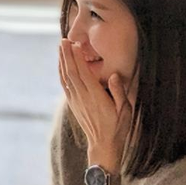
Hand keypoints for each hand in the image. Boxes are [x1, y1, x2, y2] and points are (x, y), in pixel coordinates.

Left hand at [58, 39, 130, 170]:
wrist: (103, 145)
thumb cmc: (117, 127)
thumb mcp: (125, 110)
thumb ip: (119, 92)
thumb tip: (114, 75)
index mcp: (95, 96)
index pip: (83, 73)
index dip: (77, 58)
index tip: (74, 44)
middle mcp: (82, 97)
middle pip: (71, 72)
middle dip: (66, 55)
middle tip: (63, 40)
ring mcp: (76, 101)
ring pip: (65, 77)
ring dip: (62, 62)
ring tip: (60, 48)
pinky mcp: (73, 104)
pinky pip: (65, 85)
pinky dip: (62, 73)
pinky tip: (61, 65)